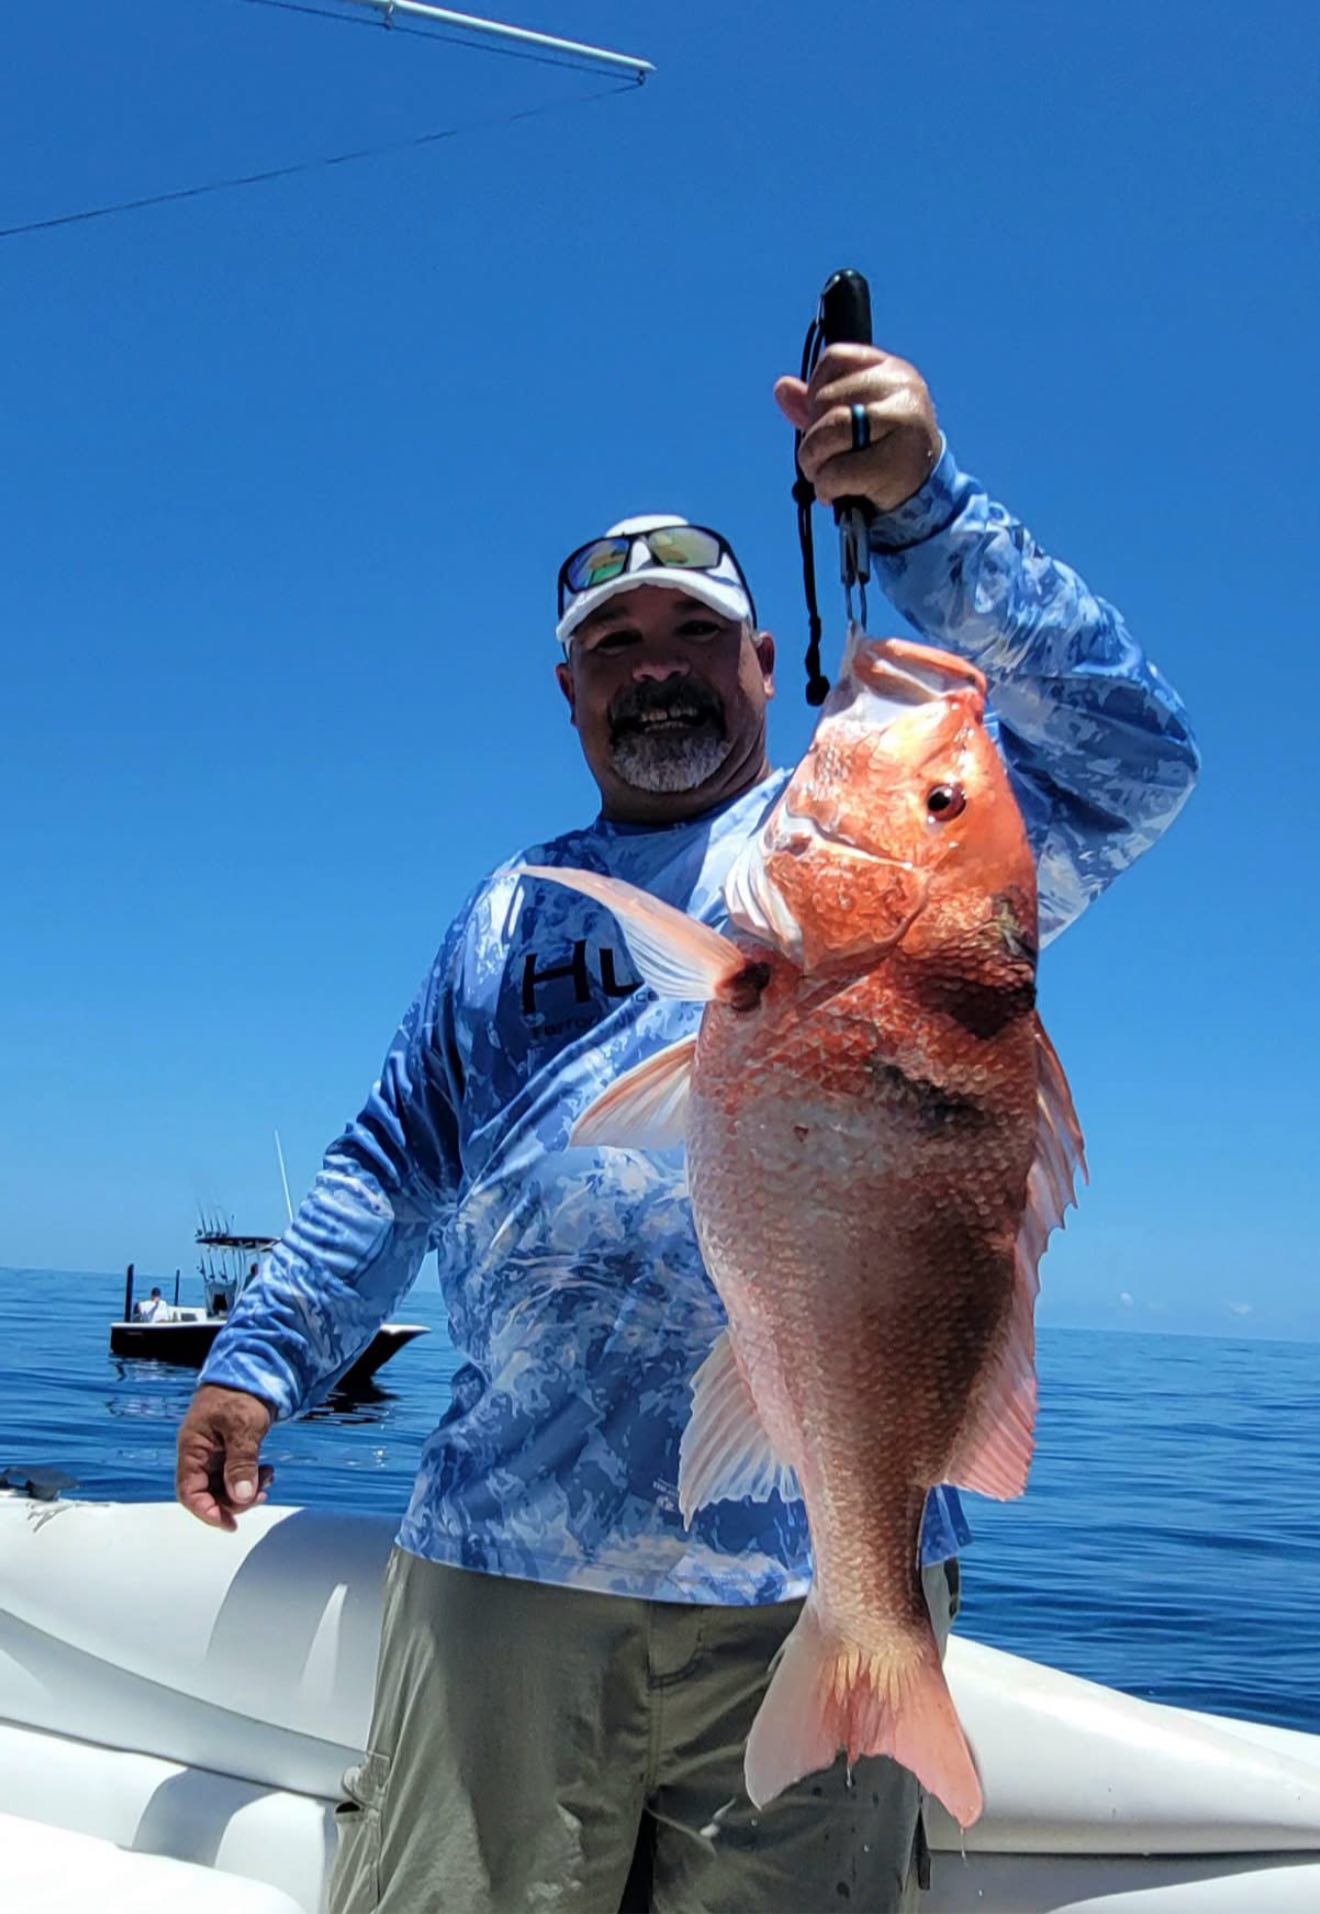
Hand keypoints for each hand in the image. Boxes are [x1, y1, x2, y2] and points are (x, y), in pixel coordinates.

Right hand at [176, 1383, 274, 1531]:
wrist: (253, 1369)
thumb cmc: (241, 1392)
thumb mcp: (243, 1428)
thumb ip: (240, 1462)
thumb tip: (240, 1496)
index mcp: (192, 1448)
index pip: (189, 1492)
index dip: (207, 1512)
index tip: (230, 1523)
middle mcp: (199, 1453)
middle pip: (208, 1493)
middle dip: (233, 1501)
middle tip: (260, 1495)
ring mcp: (214, 1452)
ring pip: (224, 1486)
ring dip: (245, 1490)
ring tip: (268, 1478)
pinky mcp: (229, 1450)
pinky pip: (235, 1474)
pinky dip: (250, 1478)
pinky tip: (267, 1471)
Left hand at [775, 344, 940, 514]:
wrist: (922, 489)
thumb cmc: (883, 448)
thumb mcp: (855, 417)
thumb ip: (817, 402)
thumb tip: (782, 388)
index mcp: (891, 369)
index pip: (835, 358)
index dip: (815, 389)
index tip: (819, 418)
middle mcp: (902, 387)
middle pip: (827, 398)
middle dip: (811, 435)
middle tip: (818, 459)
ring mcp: (903, 422)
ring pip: (832, 429)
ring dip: (813, 461)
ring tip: (820, 475)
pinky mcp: (896, 461)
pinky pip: (839, 470)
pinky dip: (825, 486)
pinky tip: (832, 492)